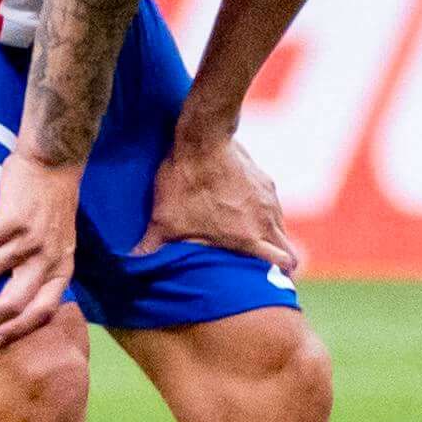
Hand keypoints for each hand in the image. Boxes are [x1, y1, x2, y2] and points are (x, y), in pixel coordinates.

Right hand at [0, 153, 83, 344]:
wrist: (56, 162)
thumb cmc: (52, 203)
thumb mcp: (59, 242)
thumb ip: (41, 267)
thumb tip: (12, 293)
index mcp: (62, 268)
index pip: (43, 310)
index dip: (18, 328)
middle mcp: (48, 258)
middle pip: (14, 301)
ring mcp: (31, 240)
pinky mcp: (13, 219)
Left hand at [134, 127, 301, 275]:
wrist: (202, 139)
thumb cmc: (185, 183)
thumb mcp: (164, 219)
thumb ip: (151, 245)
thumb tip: (132, 262)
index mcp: (249, 237)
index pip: (284, 264)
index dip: (282, 276)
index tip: (273, 282)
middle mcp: (266, 220)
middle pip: (289, 251)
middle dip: (282, 263)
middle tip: (266, 269)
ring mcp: (268, 199)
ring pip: (281, 228)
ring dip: (272, 238)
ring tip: (253, 242)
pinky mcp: (265, 181)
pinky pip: (272, 206)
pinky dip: (264, 215)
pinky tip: (245, 212)